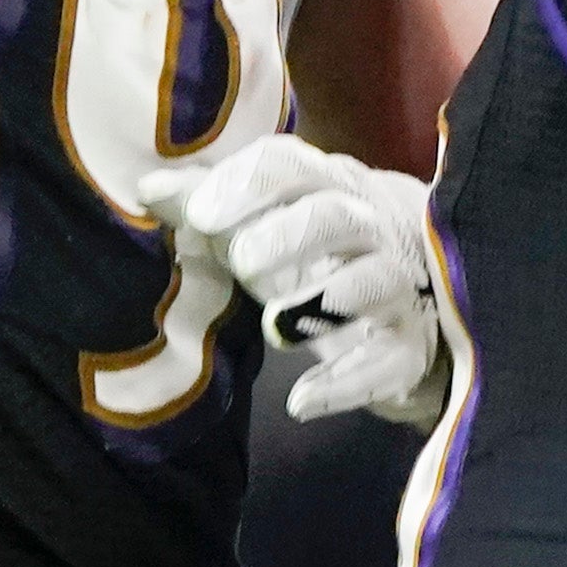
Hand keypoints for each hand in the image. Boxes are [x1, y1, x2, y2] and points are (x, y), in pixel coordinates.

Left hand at [136, 140, 450, 427]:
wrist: (417, 292)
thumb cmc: (318, 247)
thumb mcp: (264, 220)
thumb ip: (207, 202)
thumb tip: (149, 187)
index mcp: (325, 185)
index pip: (290, 166)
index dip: (245, 184)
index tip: (199, 213)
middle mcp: (368, 226)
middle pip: (336, 216)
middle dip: (288, 233)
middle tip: (242, 262)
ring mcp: (396, 284)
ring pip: (375, 280)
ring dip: (325, 299)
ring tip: (276, 328)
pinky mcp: (410, 343)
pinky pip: (390, 359)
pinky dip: (347, 381)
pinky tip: (302, 400)